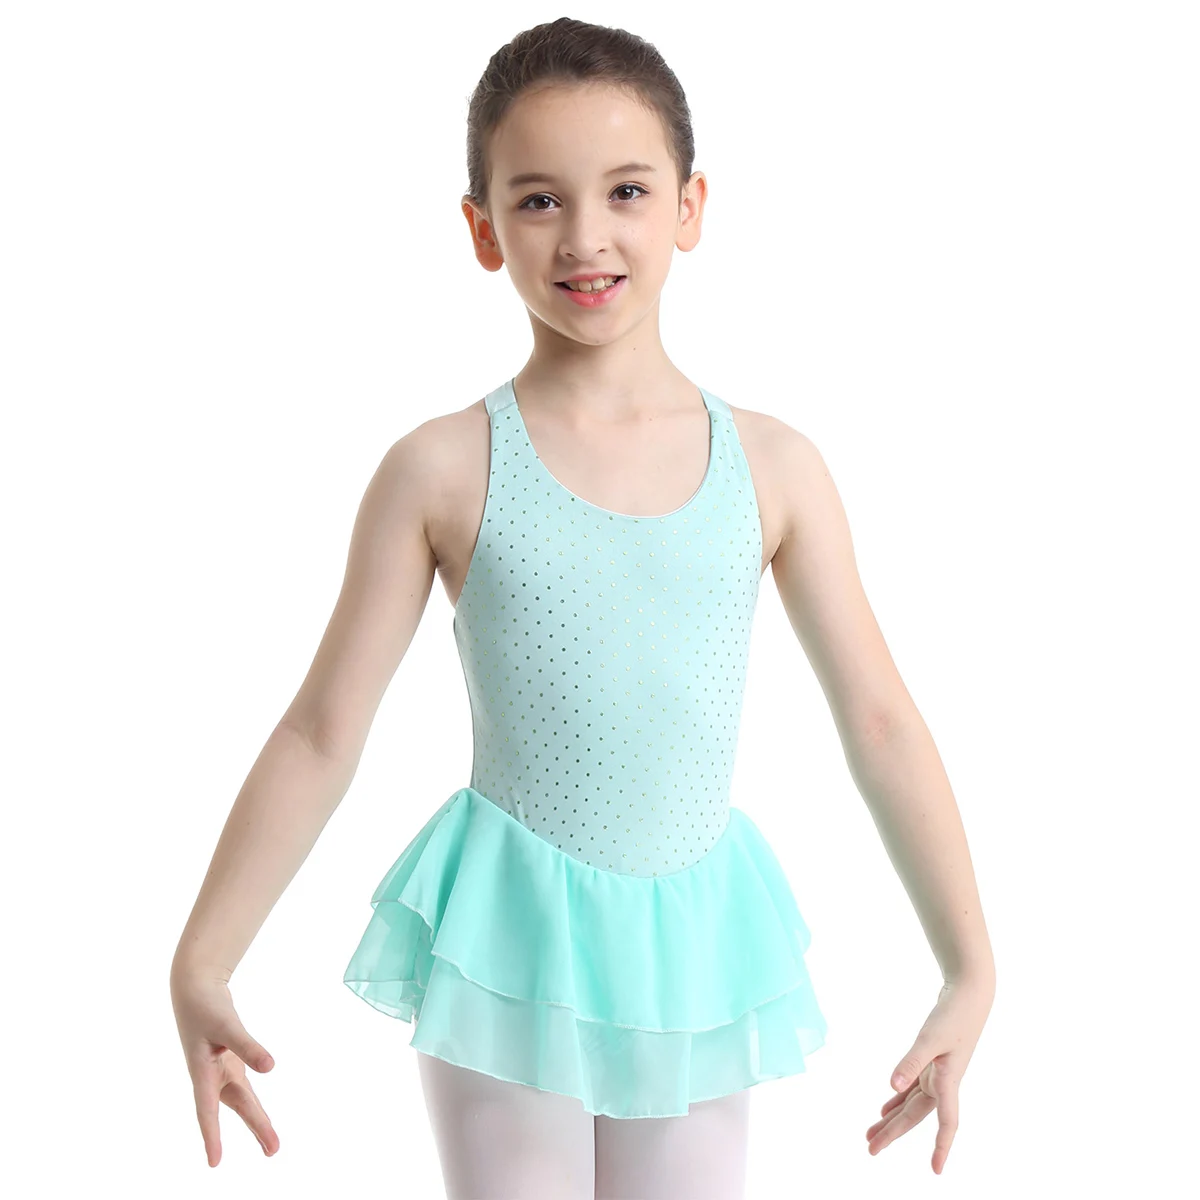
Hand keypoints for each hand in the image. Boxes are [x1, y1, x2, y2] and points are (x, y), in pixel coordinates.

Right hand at [170, 968, 278, 1166]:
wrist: (195, 987)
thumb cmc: (206, 1006)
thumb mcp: (227, 1024)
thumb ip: (248, 1046)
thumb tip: (271, 1068)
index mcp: (203, 1072)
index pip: (207, 1110)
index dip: (212, 1136)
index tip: (214, 1164)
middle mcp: (212, 1075)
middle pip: (238, 1105)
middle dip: (256, 1127)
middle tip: (274, 1151)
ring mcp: (221, 1068)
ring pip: (242, 1098)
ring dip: (256, 1118)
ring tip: (271, 1143)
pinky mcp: (228, 1059)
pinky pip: (243, 1085)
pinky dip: (251, 1101)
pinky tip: (260, 1113)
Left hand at [866, 976, 993, 1173]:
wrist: (967, 994)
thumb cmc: (953, 1014)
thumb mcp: (930, 1037)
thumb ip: (911, 1061)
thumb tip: (892, 1087)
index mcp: (948, 1081)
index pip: (947, 1123)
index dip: (942, 1146)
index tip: (936, 1170)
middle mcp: (943, 1082)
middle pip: (915, 1115)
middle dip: (894, 1133)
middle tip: (871, 1150)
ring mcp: (937, 1073)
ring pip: (911, 1104)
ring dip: (893, 1118)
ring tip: (871, 1134)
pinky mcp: (931, 1062)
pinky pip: (912, 1088)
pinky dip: (898, 1098)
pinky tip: (885, 1107)